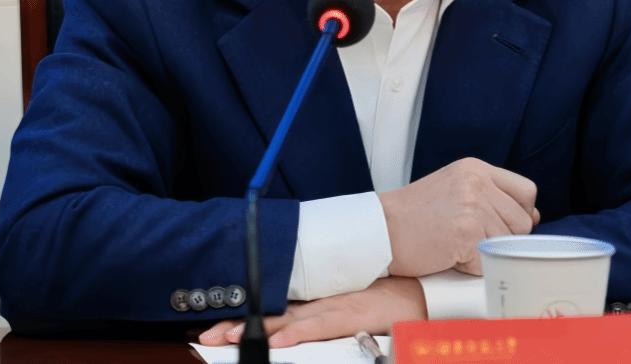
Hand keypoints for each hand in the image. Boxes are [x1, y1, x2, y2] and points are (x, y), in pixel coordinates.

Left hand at [197, 275, 426, 347]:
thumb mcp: (349, 301)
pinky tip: (278, 341)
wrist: (422, 290)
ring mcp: (334, 305)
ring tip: (226, 337)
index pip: (274, 305)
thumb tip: (292, 322)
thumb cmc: (389, 296)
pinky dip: (298, 333)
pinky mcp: (351, 315)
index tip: (216, 322)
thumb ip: (321, 309)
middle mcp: (320, 298)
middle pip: (272, 312)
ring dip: (257, 329)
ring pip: (288, 319)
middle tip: (209, 334)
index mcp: (317, 296)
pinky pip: (320, 326)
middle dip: (238, 324)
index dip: (244, 313)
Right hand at [379, 157, 538, 276]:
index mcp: (476, 169)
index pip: (527, 191)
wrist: (379, 230)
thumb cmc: (412, 215)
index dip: (521, 213)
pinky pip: (488, 261)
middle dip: (503, 237)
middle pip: (523, 221)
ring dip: (485, 252)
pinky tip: (450, 256)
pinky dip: (472, 267)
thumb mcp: (454, 188)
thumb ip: (490, 196)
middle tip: (472, 239)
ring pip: (508, 243)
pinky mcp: (467, 233)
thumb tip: (532, 217)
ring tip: (455, 245)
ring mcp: (473, 207)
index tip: (504, 224)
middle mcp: (477, 183)